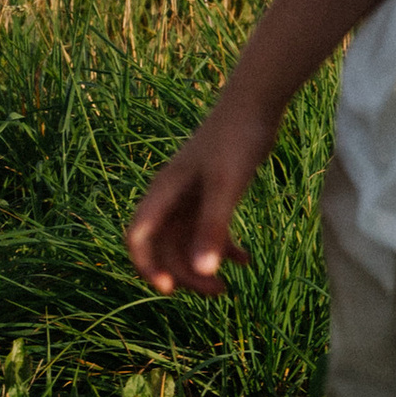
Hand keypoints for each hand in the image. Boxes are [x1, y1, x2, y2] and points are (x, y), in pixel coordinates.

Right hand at [125, 95, 276, 295]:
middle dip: (184, 272)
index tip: (168, 289)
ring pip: (187, 242)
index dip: (146, 265)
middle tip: (217, 292)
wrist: (256, 104)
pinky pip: (209, 230)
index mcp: (165, 192)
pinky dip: (224, 248)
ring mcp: (192, 196)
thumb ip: (213, 227)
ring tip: (228, 287)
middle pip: (165, 246)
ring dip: (203, 265)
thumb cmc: (236, 140)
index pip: (139, 236)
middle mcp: (173, 197)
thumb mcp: (226, 186)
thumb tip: (203, 271)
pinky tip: (246, 261)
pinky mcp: (213, 193)